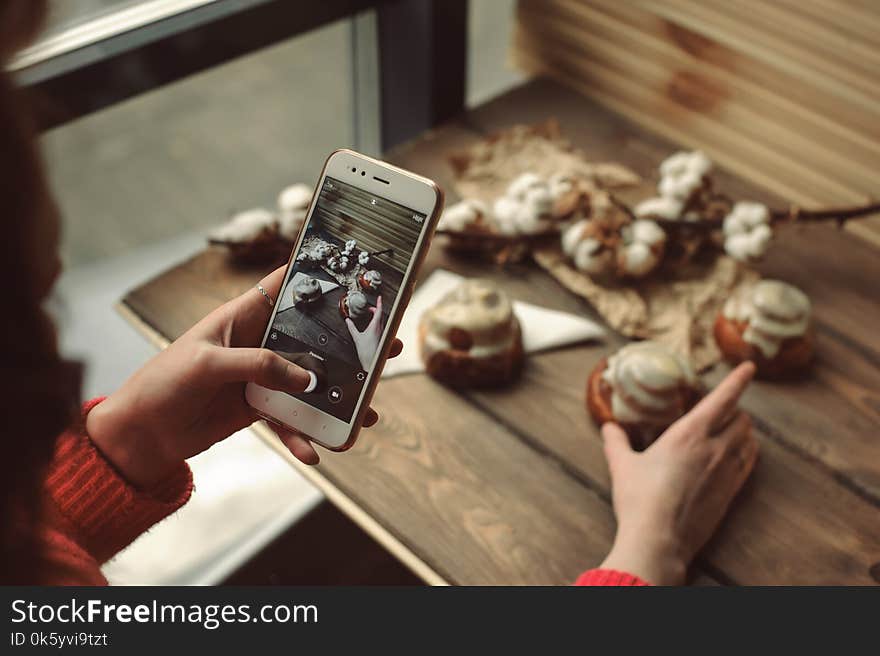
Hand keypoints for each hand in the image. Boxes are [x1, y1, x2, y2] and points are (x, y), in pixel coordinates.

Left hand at [86, 266, 402, 487]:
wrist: (141, 436)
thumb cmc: (163, 384)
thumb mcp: (207, 365)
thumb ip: (258, 365)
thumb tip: (306, 377)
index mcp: (243, 317)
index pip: (285, 285)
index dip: (317, 276)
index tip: (357, 274)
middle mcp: (259, 343)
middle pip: (313, 337)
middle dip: (350, 342)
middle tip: (387, 345)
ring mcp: (262, 377)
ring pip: (311, 381)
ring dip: (339, 395)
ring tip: (369, 409)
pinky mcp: (260, 408)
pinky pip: (292, 419)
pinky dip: (304, 436)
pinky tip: (317, 451)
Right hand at [345, 294, 383, 369]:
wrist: (372, 362)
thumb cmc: (366, 351)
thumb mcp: (356, 337)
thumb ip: (352, 327)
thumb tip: (348, 321)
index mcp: (375, 326)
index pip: (379, 311)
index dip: (379, 303)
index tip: (380, 298)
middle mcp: (381, 329)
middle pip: (380, 315)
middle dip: (376, 309)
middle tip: (370, 308)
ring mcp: (382, 333)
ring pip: (381, 320)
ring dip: (377, 316)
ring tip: (371, 314)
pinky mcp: (382, 337)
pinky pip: (381, 326)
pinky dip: (377, 322)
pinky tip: (372, 325)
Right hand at [598, 362, 758, 584]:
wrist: (659, 539)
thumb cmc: (639, 499)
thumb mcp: (622, 466)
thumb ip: (616, 442)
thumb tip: (609, 427)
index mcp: (688, 434)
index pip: (722, 399)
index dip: (737, 380)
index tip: (748, 367)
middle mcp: (713, 448)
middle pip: (742, 419)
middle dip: (737, 410)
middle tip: (727, 409)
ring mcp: (726, 471)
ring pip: (749, 440)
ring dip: (744, 431)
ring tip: (734, 429)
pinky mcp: (732, 493)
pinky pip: (749, 464)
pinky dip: (748, 453)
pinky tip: (739, 456)